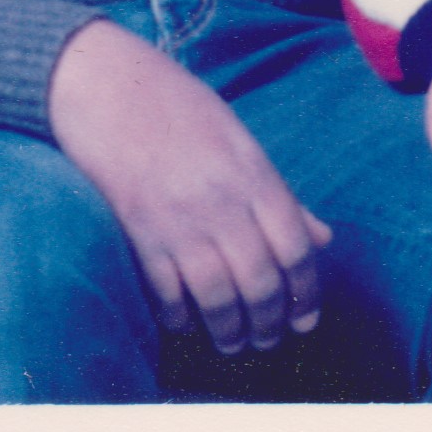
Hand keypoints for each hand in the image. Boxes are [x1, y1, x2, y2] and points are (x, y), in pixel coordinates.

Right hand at [45, 16, 331, 352]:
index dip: (307, 293)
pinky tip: (185, 323)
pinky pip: (166, 292)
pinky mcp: (139, 234)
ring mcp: (179, 220)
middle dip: (270, 323)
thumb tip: (322, 238)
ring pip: (216, 297)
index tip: (307, 319)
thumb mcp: (242, 143)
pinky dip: (178, 317)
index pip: (296, 248)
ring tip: (233, 343)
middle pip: (260, 282)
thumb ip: (281, 195)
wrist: (109, 88)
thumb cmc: (181, 111)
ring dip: (228, 331)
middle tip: (269, 340)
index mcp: (255, 175)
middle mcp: (222, 202)